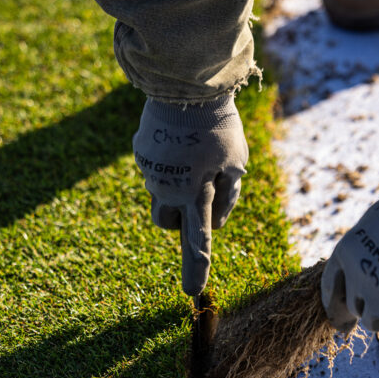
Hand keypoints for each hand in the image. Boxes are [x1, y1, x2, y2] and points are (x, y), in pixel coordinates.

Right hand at [133, 95, 247, 295]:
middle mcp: (167, 188)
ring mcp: (150, 171)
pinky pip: (156, 169)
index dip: (195, 267)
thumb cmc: (218, 125)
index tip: (191, 294)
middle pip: (166, 223)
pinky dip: (168, 163)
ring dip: (174, 188)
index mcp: (195, 193)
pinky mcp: (141, 154)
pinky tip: (180, 140)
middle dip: (179, 218)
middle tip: (198, 190)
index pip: (197, 239)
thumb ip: (229, 196)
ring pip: (159, 196)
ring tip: (193, 156)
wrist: (184, 84)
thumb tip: (215, 221)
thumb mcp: (237, 162)